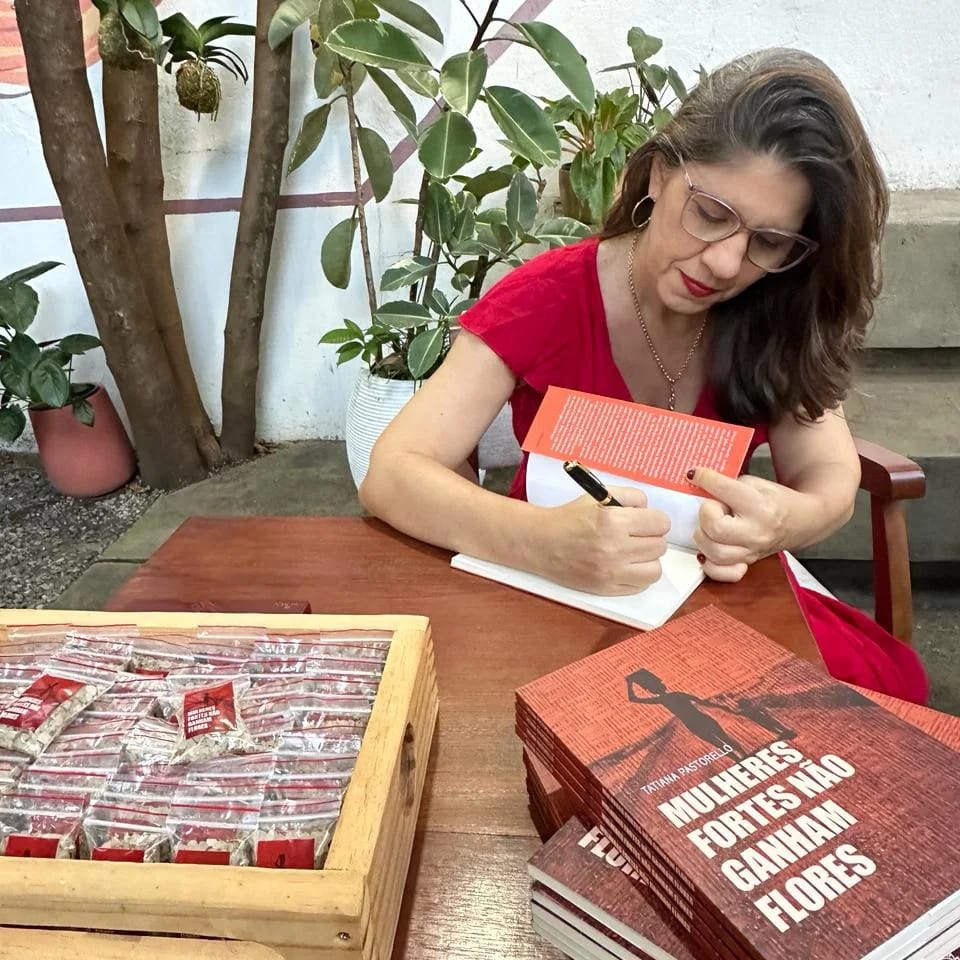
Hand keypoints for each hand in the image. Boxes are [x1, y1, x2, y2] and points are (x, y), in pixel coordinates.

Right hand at [537, 487, 670, 594]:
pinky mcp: (605, 588)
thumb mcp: (597, 496)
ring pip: (655, 569)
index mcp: (613, 521)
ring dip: (648, 559)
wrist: (540, 543)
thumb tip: (650, 510)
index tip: (646, 521)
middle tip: (635, 535)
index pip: (660, 523)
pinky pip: (641, 586)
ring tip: (633, 552)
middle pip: (660, 545)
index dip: (655, 519)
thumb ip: (630, 496)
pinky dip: (638, 576)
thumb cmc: (569, 518)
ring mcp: (610, 572)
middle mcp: (614, 548)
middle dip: (650, 538)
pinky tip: (625, 566)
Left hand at [688, 467, 792, 582]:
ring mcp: (751, 551)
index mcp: (760, 506)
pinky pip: (721, 573)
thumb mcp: (755, 483)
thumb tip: (697, 483)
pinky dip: (709, 563)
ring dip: (703, 536)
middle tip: (712, 508)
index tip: (695, 474)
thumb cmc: (775, 500)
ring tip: (711, 526)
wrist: (801, 521)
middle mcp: (756, 532)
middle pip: (715, 528)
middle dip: (705, 513)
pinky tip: (708, 550)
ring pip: (714, 552)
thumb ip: (727, 484)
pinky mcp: (746, 563)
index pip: (723, 490)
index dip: (704, 478)